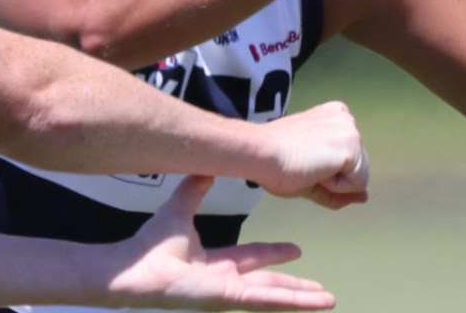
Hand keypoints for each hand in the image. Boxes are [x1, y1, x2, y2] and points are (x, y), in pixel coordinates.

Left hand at [104, 177, 337, 309]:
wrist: (135, 264)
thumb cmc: (151, 243)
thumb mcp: (180, 208)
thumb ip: (194, 189)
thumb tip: (203, 166)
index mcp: (215, 263)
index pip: (252, 260)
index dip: (274, 255)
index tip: (297, 250)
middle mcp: (227, 281)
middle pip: (271, 284)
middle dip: (297, 286)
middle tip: (322, 290)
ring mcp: (231, 293)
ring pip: (276, 297)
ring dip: (303, 299)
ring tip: (330, 302)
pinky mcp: (231, 299)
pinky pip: (268, 300)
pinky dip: (293, 301)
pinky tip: (315, 302)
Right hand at [254, 101, 368, 208]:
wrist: (262, 154)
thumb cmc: (276, 162)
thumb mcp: (312, 172)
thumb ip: (340, 185)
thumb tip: (364, 197)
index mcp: (333, 116)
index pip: (346, 160)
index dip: (326, 172)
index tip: (303, 158)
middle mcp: (345, 117)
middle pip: (355, 168)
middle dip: (332, 178)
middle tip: (304, 165)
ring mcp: (350, 130)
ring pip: (358, 178)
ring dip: (333, 182)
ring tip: (309, 166)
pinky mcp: (351, 145)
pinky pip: (356, 185)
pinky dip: (335, 187)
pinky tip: (315, 170)